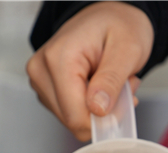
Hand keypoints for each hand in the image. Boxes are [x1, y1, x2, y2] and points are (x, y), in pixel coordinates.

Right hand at [26, 2, 152, 140]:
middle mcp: (41, 71)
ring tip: (109, 82)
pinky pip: (68, 113)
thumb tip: (98, 110)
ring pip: (70, 119)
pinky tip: (97, 85)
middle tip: (122, 87)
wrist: (107, 16)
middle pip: (71, 120)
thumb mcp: (128, 47)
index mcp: (58, 58)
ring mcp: (40, 81)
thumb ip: (112, 80)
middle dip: (102, 112)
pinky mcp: (45, 90)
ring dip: (96, 109)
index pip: (75, 115)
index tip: (125, 105)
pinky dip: (88, 106)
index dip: (103, 120)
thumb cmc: (118, 25)